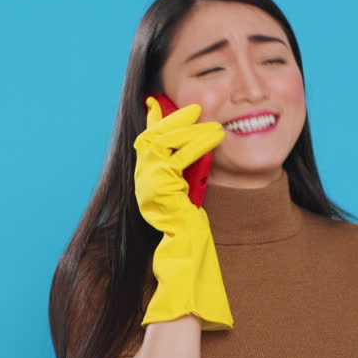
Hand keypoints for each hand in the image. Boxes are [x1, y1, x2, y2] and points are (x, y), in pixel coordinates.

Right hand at [133, 96, 232, 329]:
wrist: (186, 256)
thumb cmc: (190, 229)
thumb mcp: (188, 192)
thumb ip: (186, 172)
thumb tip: (197, 147)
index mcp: (148, 180)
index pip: (147, 142)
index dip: (153, 120)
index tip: (157, 100)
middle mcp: (143, 180)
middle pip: (151, 137)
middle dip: (170, 118)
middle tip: (192, 106)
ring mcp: (149, 185)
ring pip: (165, 144)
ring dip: (190, 129)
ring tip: (211, 120)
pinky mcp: (162, 190)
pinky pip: (179, 158)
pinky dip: (198, 144)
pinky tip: (214, 137)